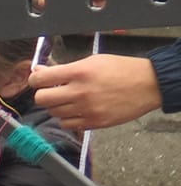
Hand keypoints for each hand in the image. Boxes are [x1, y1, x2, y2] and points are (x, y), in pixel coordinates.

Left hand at [30, 55, 160, 131]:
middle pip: (41, 99)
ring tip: (70, 99)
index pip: (39, 80)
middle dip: (44, 94)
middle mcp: (80, 92)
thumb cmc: (122, 69)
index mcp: (79, 72)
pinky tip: (78, 110)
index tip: (39, 81)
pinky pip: (67, 124)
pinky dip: (68, 119)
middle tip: (54, 91)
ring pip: (53, 113)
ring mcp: (87, 109)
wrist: (149, 84)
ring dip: (57, 106)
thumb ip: (64, 68)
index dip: (35, 80)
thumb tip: (39, 71)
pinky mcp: (94, 123)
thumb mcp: (92, 61)